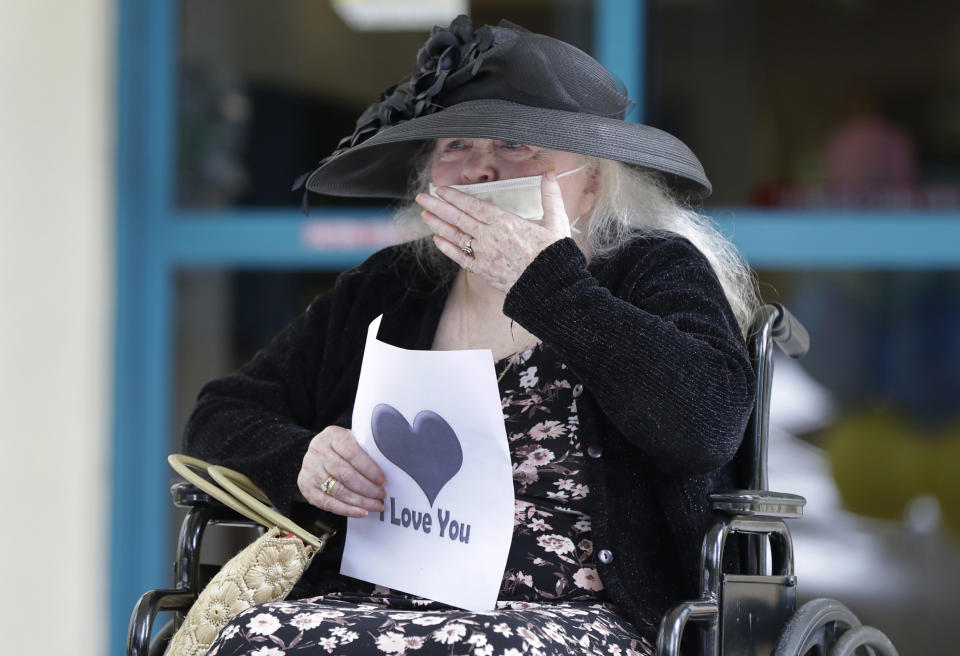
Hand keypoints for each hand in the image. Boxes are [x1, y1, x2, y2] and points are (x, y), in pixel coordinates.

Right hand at [297, 426, 385, 517]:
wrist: (318, 454)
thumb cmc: (342, 448)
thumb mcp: (353, 440)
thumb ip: (366, 450)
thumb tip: (389, 467)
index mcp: (332, 435)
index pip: (352, 453)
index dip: (369, 468)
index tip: (383, 480)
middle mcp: (317, 450)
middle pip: (345, 474)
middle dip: (367, 487)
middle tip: (382, 495)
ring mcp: (309, 469)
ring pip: (338, 490)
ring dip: (360, 501)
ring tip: (375, 505)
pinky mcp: (306, 486)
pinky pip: (328, 503)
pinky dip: (347, 510)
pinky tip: (361, 512)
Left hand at [415, 168, 570, 292]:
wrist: (552, 287)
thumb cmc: (555, 254)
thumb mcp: (556, 220)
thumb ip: (550, 194)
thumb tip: (549, 171)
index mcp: (506, 221)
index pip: (473, 205)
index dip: (455, 196)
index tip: (441, 189)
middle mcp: (490, 236)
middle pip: (458, 218)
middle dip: (437, 206)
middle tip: (421, 197)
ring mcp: (484, 254)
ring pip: (455, 235)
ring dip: (438, 224)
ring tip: (424, 214)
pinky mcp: (483, 271)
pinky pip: (460, 257)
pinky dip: (447, 248)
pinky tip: (437, 240)